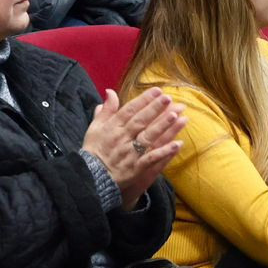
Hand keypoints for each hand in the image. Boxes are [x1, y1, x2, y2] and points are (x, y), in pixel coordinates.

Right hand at [81, 89, 185, 207]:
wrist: (91, 176)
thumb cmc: (93, 150)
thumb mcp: (94, 127)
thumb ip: (105, 110)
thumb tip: (110, 91)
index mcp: (112, 127)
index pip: (129, 110)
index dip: (143, 100)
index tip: (157, 91)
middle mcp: (122, 138)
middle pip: (141, 121)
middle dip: (155, 109)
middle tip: (169, 98)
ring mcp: (130, 153)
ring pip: (148, 137)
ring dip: (162, 126)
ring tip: (176, 116)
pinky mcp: (136, 167)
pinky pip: (152, 158)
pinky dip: (164, 152)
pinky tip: (177, 144)